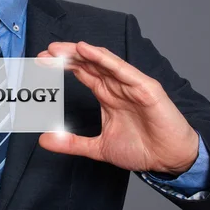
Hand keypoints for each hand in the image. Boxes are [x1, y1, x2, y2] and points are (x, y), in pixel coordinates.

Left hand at [37, 42, 198, 175]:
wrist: (168, 160)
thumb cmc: (142, 149)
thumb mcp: (98, 147)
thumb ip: (71, 143)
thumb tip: (45, 140)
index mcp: (108, 95)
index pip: (82, 73)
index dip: (62, 67)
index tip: (41, 64)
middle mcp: (118, 86)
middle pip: (89, 64)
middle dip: (66, 57)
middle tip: (45, 54)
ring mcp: (131, 85)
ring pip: (103, 62)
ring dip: (80, 54)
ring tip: (60, 49)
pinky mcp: (145, 88)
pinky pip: (122, 70)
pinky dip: (104, 59)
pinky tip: (86, 51)